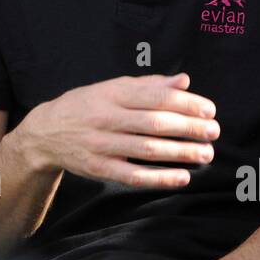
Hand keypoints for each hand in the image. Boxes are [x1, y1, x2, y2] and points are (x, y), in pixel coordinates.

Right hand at [10, 73, 217, 188]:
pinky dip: (160, 178)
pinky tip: (182, 177)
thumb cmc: (86, 106)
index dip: (185, 103)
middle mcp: (106, 118)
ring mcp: (101, 145)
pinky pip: (133, 176)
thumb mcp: (111, 87)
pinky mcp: (98, 168)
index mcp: (111, 93)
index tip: (209, 110)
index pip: (155, 97)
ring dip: (181, 153)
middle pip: (155, 123)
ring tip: (206, 154)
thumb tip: (183, 81)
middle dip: (189, 128)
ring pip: (148, 150)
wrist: (44, 133)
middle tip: (214, 132)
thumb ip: (148, 85)